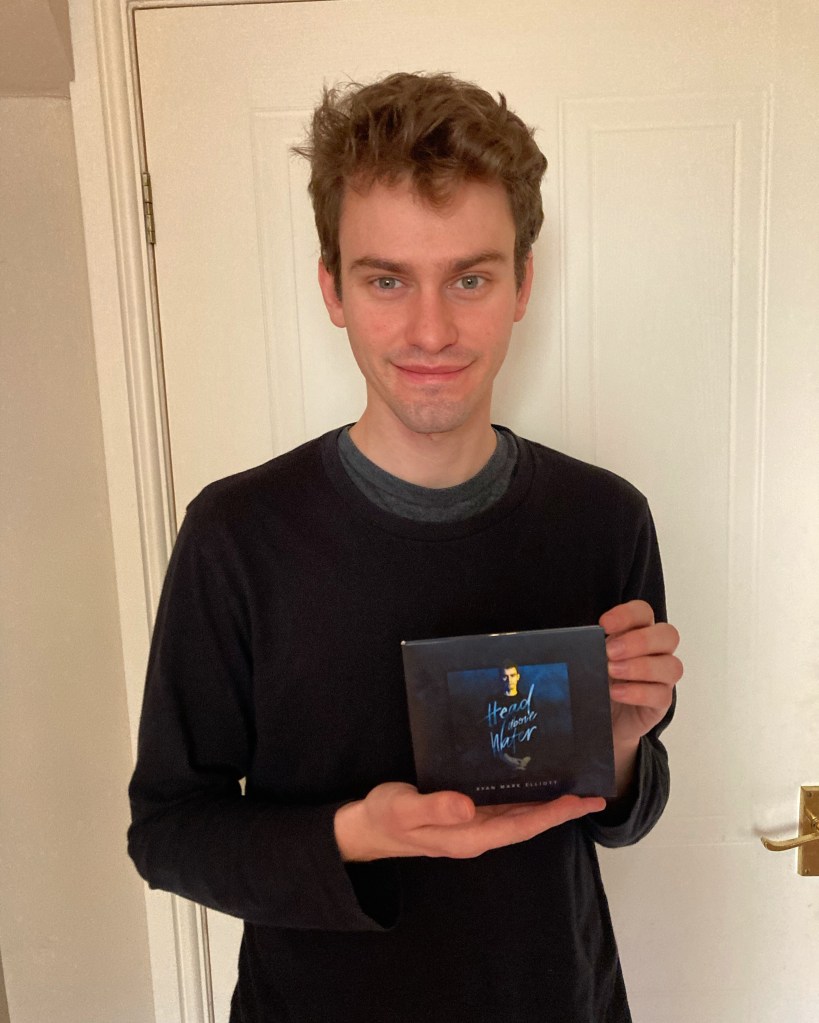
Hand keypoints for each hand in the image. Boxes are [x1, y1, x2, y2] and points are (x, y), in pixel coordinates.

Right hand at [334, 782, 605, 861]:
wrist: (366, 827)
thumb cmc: (385, 817)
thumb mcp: (404, 809)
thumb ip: (435, 808)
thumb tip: (469, 805)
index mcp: (469, 836)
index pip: (520, 826)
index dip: (552, 814)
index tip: (581, 802)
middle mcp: (477, 833)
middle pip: (528, 822)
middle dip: (560, 809)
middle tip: (594, 793)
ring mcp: (472, 824)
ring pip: (518, 814)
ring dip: (547, 802)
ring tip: (575, 786)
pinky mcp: (464, 813)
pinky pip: (503, 805)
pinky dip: (524, 795)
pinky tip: (533, 780)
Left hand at [600, 600, 681, 792]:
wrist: (600, 718)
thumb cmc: (597, 680)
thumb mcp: (591, 659)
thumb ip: (590, 646)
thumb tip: (573, 640)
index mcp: (639, 631)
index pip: (644, 612)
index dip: (627, 614)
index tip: (604, 625)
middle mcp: (657, 651)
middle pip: (668, 635)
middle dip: (639, 641)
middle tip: (610, 651)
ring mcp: (663, 678)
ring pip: (672, 666)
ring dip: (641, 667)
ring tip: (612, 672)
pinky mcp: (661, 702)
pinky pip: (661, 695)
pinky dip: (638, 692)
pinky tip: (616, 693)